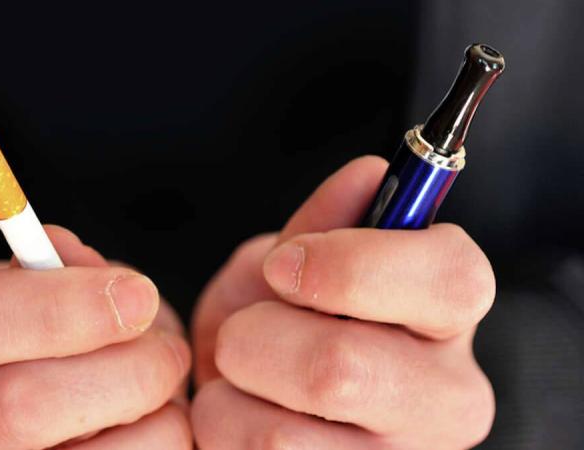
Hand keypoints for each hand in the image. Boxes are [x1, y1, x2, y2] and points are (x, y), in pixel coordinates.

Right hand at [0, 225, 191, 448]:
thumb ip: (68, 270)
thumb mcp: (51, 284)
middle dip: (124, 368)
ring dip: (152, 410)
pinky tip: (142, 425)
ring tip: (155, 388)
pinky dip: (159, 438)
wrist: (50, 407)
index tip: (137, 295)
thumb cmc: (54, 333)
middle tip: (166, 351)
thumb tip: (113, 288)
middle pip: (21, 405)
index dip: (61, 308)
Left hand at [191, 156, 495, 448]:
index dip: (349, 264)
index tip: (283, 266)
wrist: (255, 398)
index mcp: (447, 317)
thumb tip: (369, 174)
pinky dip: (220, 428)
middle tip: (246, 334)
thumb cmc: (282, 323)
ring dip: (232, 392)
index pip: (448, 280)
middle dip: (257, 338)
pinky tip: (244, 416)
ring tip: (244, 381)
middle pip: (341, 369)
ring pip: (282, 436)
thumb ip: (323, 225)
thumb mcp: (293, 264)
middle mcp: (446, 398)